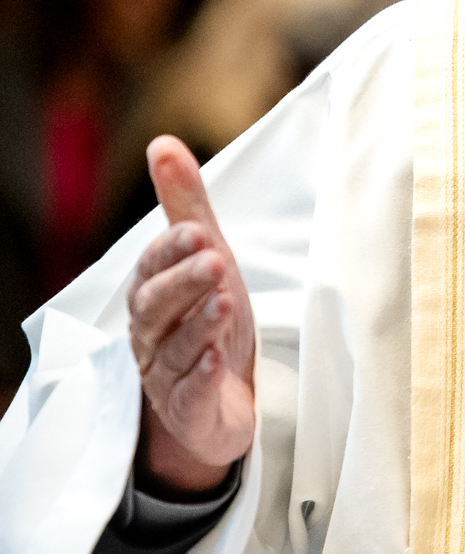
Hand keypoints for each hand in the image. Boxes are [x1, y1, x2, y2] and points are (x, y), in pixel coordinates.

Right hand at [126, 137, 255, 493]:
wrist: (220, 399)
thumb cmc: (209, 319)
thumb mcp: (208, 258)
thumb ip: (187, 206)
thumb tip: (163, 144)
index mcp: (152, 295)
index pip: (153, 268)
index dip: (173, 251)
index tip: (199, 231)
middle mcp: (151, 334)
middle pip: (157, 307)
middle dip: (184, 283)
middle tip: (215, 261)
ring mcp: (167, 374)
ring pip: (174, 348)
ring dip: (197, 324)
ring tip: (223, 302)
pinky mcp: (189, 410)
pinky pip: (189, 394)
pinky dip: (199, 376)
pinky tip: (215, 360)